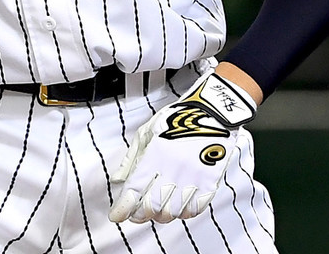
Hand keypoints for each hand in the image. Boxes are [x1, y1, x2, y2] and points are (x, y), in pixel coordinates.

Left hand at [109, 74, 256, 223]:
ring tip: (155, 210)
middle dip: (139, 214)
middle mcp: (174, 169)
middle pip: (152, 206)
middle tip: (135, 214)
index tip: (116, 215)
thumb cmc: (178, 119)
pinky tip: (176, 207)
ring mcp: (193, 177)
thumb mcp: (147, 132)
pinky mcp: (209, 182)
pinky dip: (182, 213)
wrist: (211, 112)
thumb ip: (132, 158)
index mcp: (156, 155)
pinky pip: (193, 209)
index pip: (134, 191)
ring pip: (172, 212)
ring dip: (160, 215)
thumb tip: (118, 179)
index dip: (123, 208)